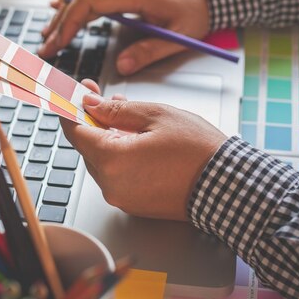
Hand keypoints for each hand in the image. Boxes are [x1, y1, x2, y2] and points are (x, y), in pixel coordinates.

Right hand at [38, 0, 209, 75]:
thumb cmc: (194, 11)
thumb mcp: (178, 36)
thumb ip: (149, 51)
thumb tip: (122, 66)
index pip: (90, 1)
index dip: (70, 21)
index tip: (59, 42)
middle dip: (59, 23)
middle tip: (46, 48)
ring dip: (62, 16)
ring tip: (47, 37)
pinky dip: (72, 9)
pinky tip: (61, 19)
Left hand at [60, 80, 226, 220]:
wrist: (228, 185)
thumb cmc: (198, 150)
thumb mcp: (156, 115)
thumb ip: (116, 109)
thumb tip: (91, 104)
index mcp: (113, 160)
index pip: (75, 131)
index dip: (70, 108)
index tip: (71, 94)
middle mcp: (111, 184)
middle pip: (87, 146)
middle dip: (92, 119)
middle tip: (102, 96)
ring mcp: (122, 197)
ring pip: (101, 160)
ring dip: (107, 136)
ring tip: (127, 116)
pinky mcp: (133, 204)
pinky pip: (116, 174)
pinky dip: (119, 155)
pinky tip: (135, 139)